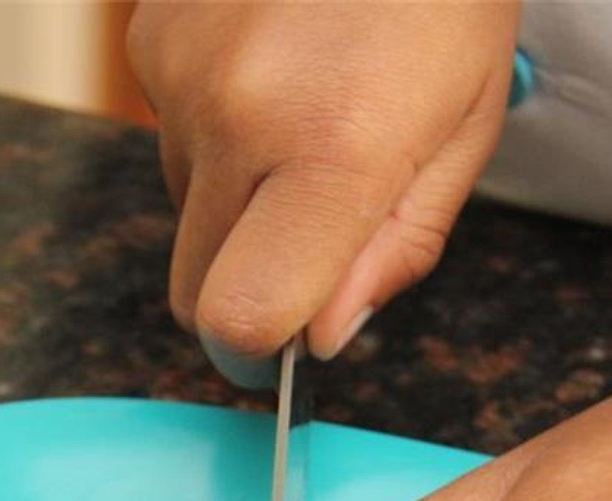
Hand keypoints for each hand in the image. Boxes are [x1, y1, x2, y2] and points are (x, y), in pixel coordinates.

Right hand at [127, 1, 518, 376]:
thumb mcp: (463, 130)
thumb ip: (394, 251)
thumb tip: (318, 338)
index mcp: (334, 148)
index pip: (240, 315)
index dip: (258, 345)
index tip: (285, 338)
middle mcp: (237, 115)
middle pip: (194, 288)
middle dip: (246, 280)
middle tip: (308, 221)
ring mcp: (178, 75)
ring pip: (184, 212)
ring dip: (235, 196)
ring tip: (301, 113)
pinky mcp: (147, 43)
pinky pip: (169, 141)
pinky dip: (214, 132)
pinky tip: (267, 72)